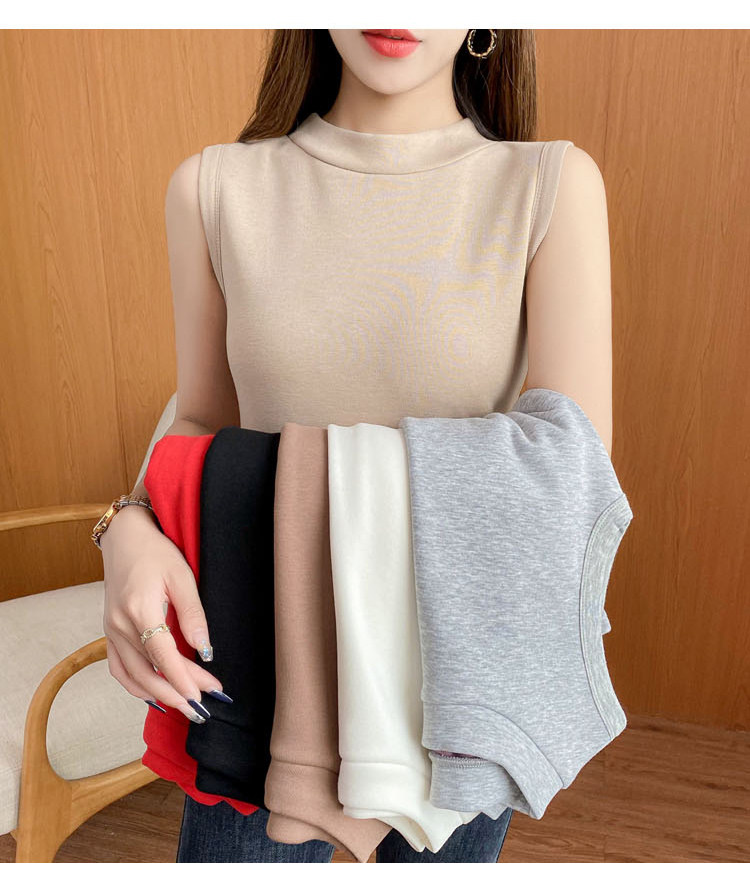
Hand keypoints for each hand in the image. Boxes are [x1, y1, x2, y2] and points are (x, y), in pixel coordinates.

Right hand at [100, 507, 225, 721]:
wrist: (125, 538)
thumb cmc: (156, 552)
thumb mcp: (183, 576)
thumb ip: (193, 614)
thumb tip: (205, 649)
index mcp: (140, 609)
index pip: (163, 655)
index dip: (183, 678)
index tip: (203, 694)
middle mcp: (120, 625)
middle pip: (148, 671)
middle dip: (176, 693)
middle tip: (203, 707)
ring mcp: (111, 630)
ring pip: (132, 675)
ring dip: (158, 694)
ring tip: (185, 706)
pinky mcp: (109, 632)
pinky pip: (119, 668)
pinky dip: (136, 685)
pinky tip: (155, 693)